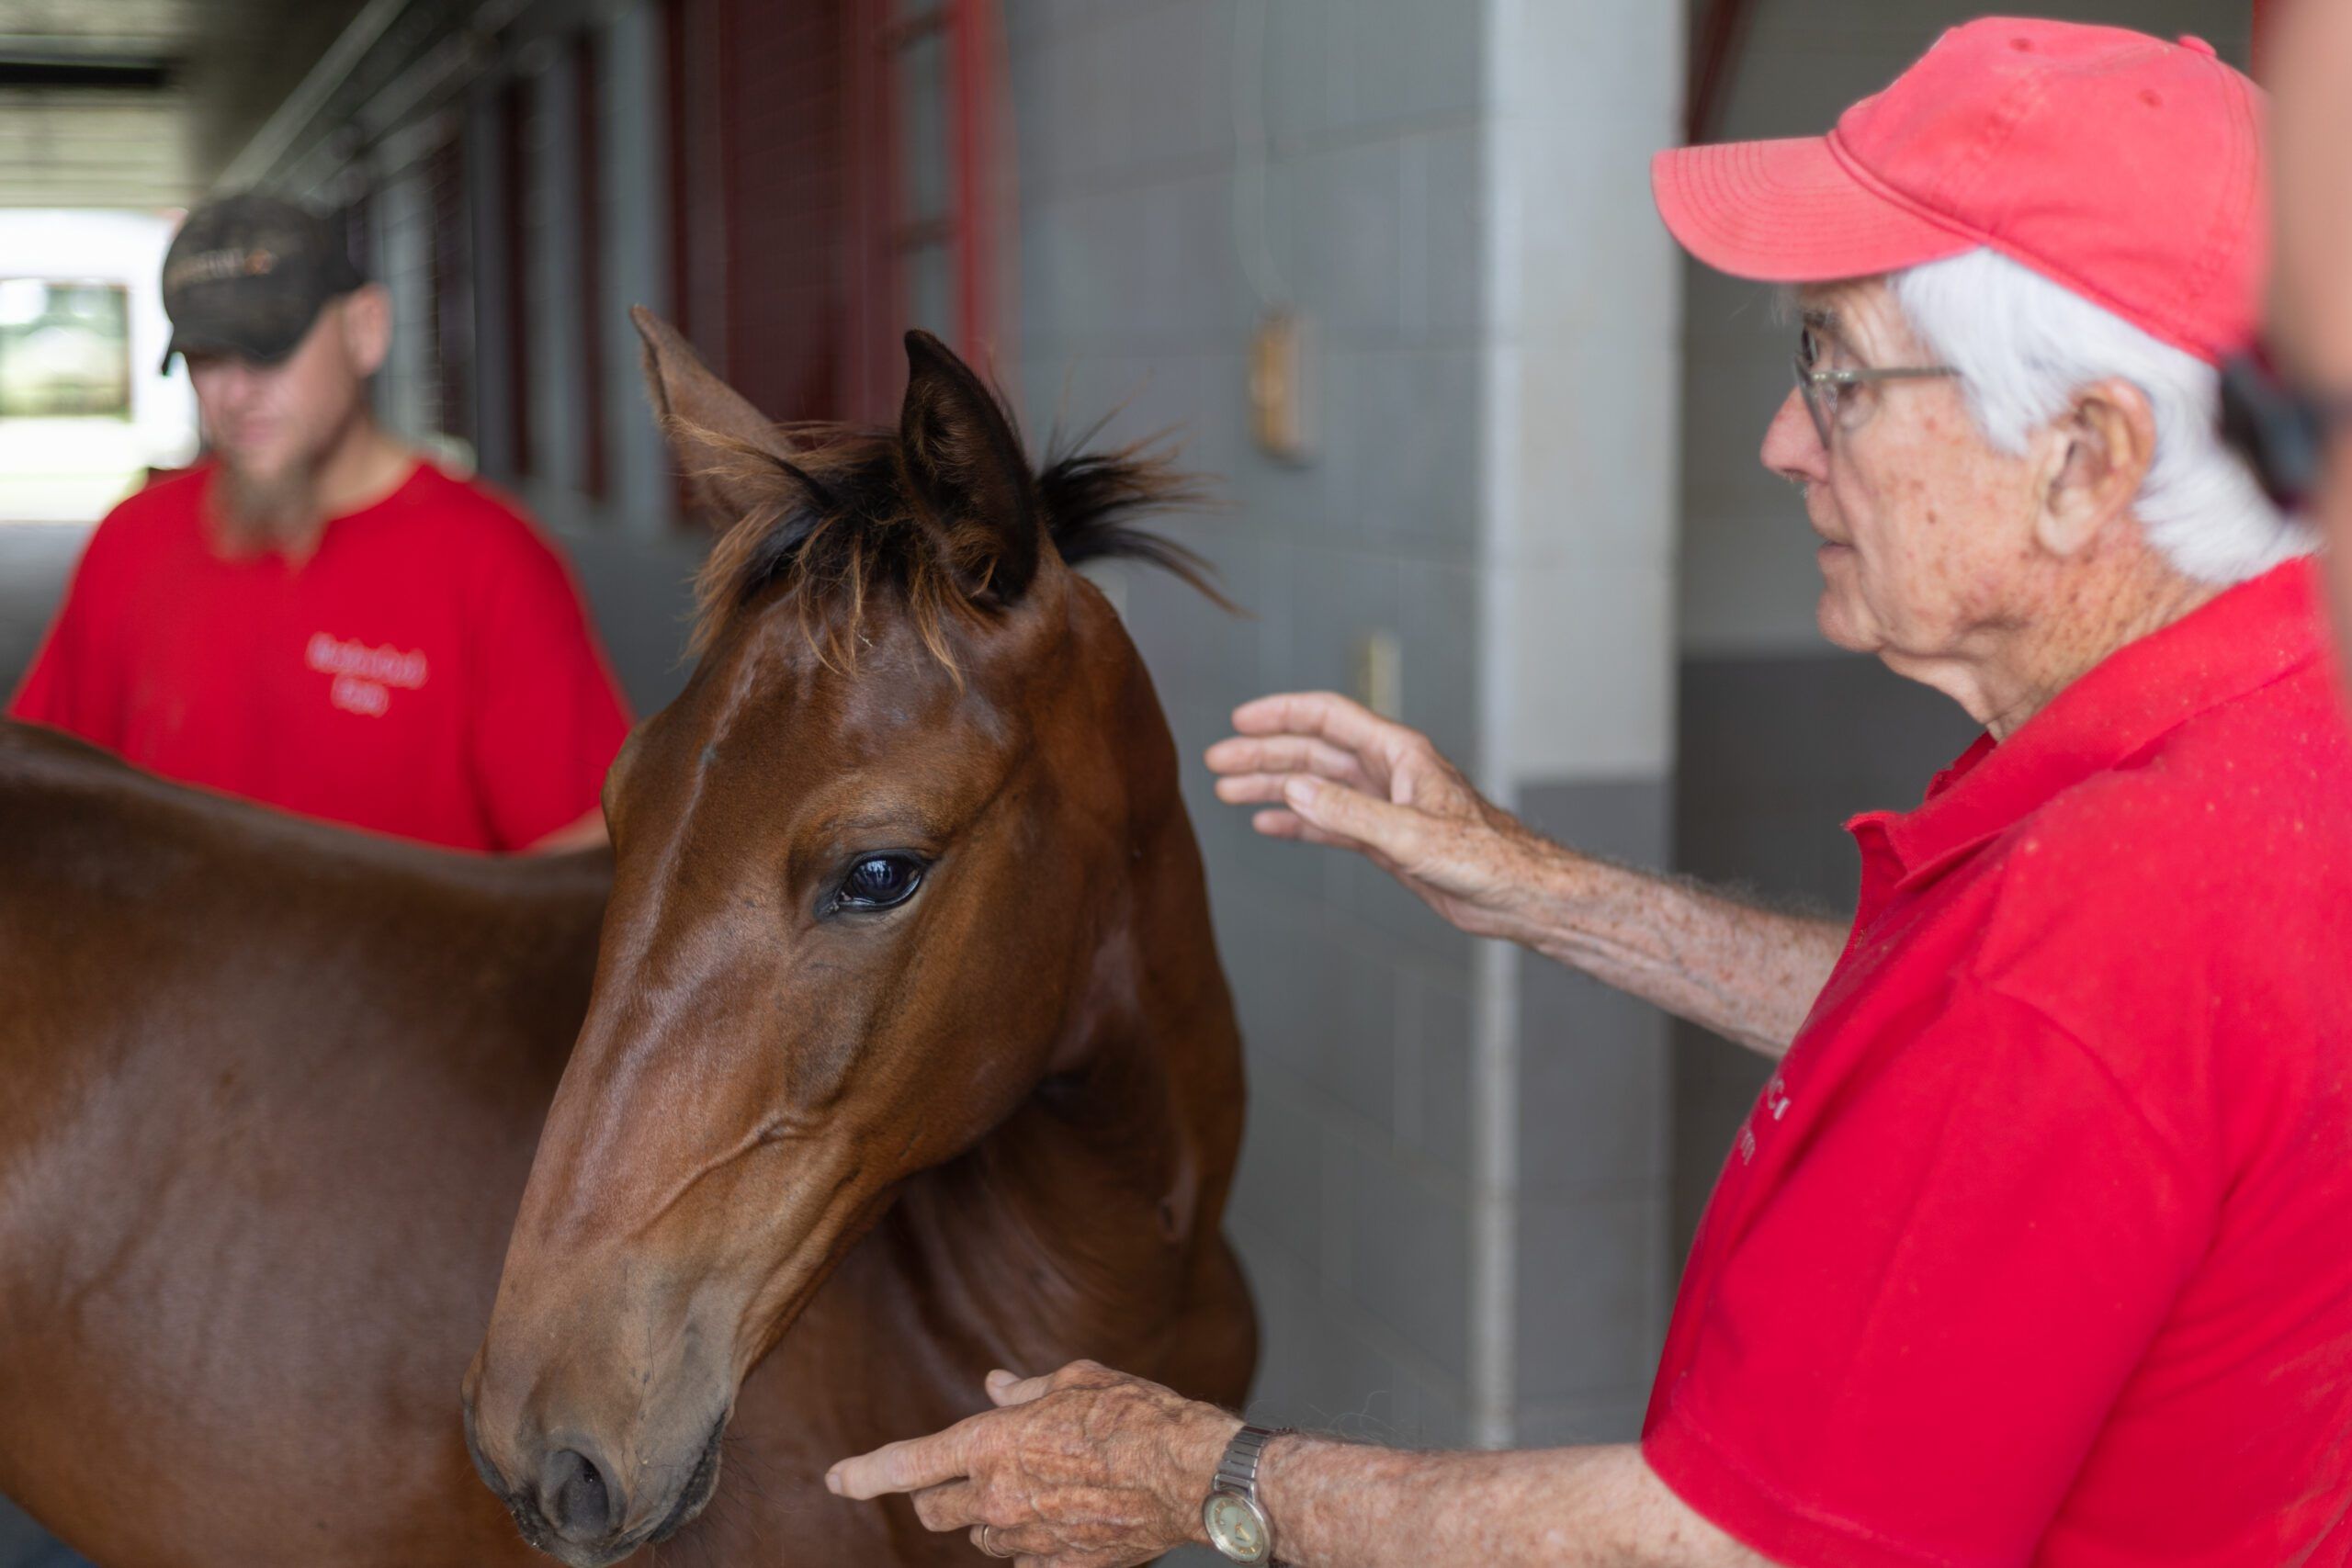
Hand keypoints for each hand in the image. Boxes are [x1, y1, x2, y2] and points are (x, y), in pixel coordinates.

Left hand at [825, 1361, 1240, 1567]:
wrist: (1189, 1475)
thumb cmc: (1135, 1414)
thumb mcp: (1075, 1381)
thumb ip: (1026, 1391)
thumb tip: (997, 1387)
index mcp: (991, 1444)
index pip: (905, 1465)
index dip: (863, 1473)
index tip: (836, 1479)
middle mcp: (998, 1497)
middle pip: (934, 1511)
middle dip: (935, 1496)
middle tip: (958, 1477)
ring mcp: (1028, 1539)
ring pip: (980, 1539)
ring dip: (988, 1518)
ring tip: (1034, 1489)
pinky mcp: (1061, 1567)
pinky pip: (1025, 1563)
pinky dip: (1029, 1543)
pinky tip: (1061, 1520)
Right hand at [1205, 691, 1551, 942]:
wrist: (1518, 895)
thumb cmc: (1485, 857)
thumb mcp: (1410, 835)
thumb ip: (1349, 812)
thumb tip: (1294, 788)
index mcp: (1399, 754)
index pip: (1329, 718)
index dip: (1282, 714)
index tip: (1240, 720)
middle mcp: (1388, 773)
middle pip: (1313, 752)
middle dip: (1264, 755)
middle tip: (1217, 764)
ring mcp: (1385, 806)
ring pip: (1317, 788)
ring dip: (1273, 788)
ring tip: (1228, 793)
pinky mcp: (1386, 840)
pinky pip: (1330, 824)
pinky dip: (1297, 823)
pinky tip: (1268, 825)